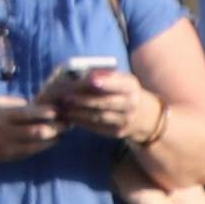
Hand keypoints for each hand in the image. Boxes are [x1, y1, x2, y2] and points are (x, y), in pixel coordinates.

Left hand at [41, 56, 157, 147]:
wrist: (141, 114)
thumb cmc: (122, 90)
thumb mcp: (120, 80)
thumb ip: (105, 75)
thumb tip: (82, 71)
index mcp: (131, 87)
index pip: (118, 85)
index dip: (106, 83)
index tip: (90, 80)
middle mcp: (131, 104)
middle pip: (106, 103)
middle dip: (85, 99)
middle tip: (66, 96)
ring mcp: (125, 120)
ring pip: (99, 117)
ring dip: (79, 112)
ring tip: (64, 107)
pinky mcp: (117, 132)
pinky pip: (96, 127)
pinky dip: (81, 122)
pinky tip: (69, 116)